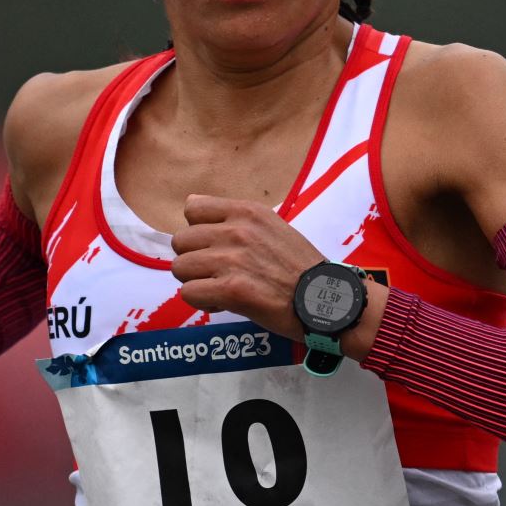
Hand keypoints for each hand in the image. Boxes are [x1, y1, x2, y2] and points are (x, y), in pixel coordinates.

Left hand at [170, 194, 325, 339]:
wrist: (325, 299)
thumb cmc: (300, 267)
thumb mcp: (272, 227)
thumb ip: (234, 218)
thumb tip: (191, 202)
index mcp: (247, 212)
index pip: (192, 208)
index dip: (198, 231)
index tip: (214, 246)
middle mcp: (237, 230)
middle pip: (181, 242)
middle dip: (194, 260)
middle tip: (217, 273)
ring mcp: (233, 259)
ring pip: (181, 268)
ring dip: (197, 283)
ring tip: (221, 289)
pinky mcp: (232, 289)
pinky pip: (189, 293)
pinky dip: (203, 302)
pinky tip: (223, 303)